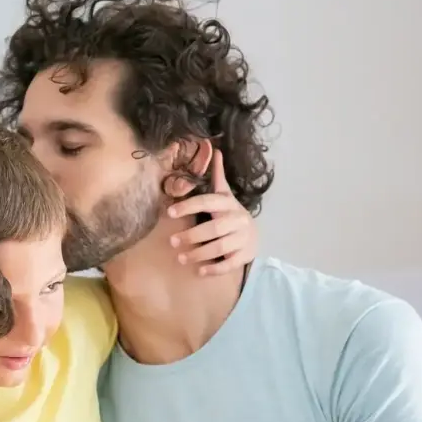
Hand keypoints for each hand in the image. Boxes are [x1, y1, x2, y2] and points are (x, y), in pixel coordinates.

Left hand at [164, 149, 257, 275]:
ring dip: (199, 254)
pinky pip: (229, 264)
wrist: (253, 235)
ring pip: (220, 248)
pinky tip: (199, 271)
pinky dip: (214, 269)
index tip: (169, 212)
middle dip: (191, 235)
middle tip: (172, 241)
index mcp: (228, 203)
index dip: (188, 206)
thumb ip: (217, 177)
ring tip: (181, 258)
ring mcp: (243, 238)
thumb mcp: (224, 195)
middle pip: (213, 229)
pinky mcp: (245, 255)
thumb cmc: (230, 213)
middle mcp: (237, 220)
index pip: (208, 202)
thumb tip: (214, 150)